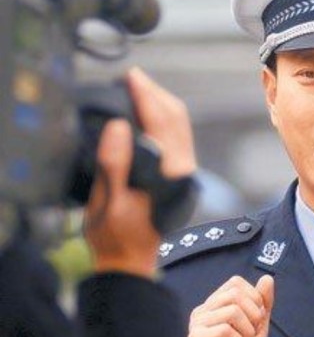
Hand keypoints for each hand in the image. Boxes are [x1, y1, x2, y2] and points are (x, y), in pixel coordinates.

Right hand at [84, 67, 195, 276]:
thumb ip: (114, 164)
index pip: (161, 122)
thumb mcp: (107, 202)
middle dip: (154, 93)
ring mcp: (183, 171)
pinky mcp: (178, 173)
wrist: (128, 259)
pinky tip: (144, 112)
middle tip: (130, 76)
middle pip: (175, 117)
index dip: (145, 95)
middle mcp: (183, 169)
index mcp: (169, 174)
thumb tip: (120, 126)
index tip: (129, 77)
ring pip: (178, 124)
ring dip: (158, 103)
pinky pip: (175, 135)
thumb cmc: (115, 235)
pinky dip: (161, 117)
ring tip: (135, 88)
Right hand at [188, 275, 274, 336]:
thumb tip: (267, 278)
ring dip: (246, 330)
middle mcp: (203, 310)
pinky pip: (224, 328)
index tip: (255, 321)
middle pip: (235, 293)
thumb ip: (263, 303)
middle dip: (253, 314)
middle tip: (250, 334)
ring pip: (232, 310)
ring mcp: (196, 324)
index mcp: (215, 304)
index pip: (236, 283)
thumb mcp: (258, 328)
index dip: (254, 299)